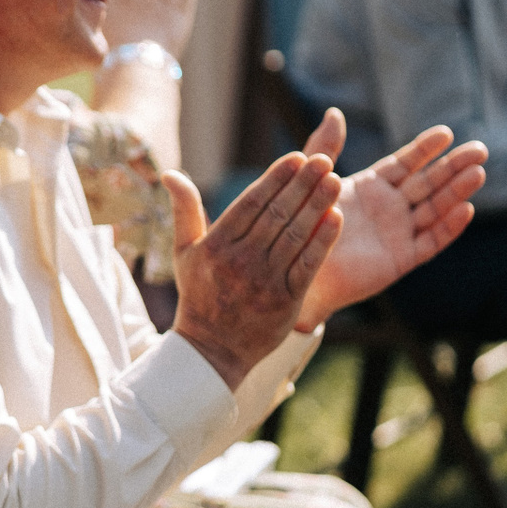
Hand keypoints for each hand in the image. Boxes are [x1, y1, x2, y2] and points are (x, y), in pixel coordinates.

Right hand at [167, 151, 342, 389]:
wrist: (212, 349)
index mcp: (216, 245)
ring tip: (334, 180)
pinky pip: (308, 264)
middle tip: (323, 160)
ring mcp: (265, 280)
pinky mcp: (286, 300)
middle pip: (277, 214)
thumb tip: (170, 174)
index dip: (275, 178)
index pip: (251, 203)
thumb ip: (184, 210)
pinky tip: (336, 217)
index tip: (296, 158)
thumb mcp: (184, 251)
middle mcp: (240, 260)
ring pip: (296, 234)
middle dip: (302, 184)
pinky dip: (323, 240)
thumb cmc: (199, 294)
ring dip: (317, 204)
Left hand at [292, 109, 485, 329]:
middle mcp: (390, 207)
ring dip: (457, 191)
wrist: (296, 269)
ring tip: (478, 172)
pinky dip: (448, 227)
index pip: (405, 163)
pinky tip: (465, 209)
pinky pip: (430, 241)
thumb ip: (325, 148)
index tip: (446, 132)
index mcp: (371, 187)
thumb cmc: (301, 225)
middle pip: (429, 182)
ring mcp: (399, 233)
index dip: (426, 148)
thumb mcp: (313, 181)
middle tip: (479, 149)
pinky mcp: (401, 259)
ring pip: (435, 208)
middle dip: (453, 166)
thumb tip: (334, 112)